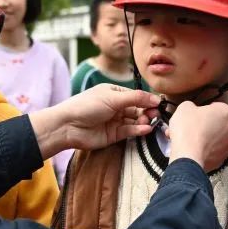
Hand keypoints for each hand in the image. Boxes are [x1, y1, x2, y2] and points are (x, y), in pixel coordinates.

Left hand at [30, 85, 159, 158]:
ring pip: (134, 121)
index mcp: (114, 93)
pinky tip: (145, 129)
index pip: (136, 96)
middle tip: (156, 114)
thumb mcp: (113, 97)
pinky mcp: (113, 135)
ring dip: (144, 121)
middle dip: (147, 111)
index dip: (148, 100)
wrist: (68, 126)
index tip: (159, 104)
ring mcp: (115, 121)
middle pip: (137, 109)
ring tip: (149, 122)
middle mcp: (116, 106)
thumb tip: (156, 98)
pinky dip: (138, 130)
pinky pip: (129, 131)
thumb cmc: (87, 106)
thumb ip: (136, 98)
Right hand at [167, 101, 227, 170]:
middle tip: (193, 127)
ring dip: (207, 138)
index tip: (196, 115)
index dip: (204, 110)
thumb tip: (192, 110)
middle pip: (219, 124)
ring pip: (217, 139)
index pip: (217, 107)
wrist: (187, 156)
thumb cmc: (188, 129)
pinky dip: (205, 151)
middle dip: (208, 125)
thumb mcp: (185, 107)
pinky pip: (213, 152)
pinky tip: (193, 150)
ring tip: (191, 140)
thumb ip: (192, 106)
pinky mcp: (222, 161)